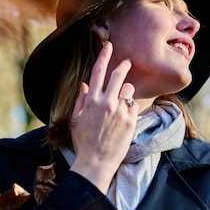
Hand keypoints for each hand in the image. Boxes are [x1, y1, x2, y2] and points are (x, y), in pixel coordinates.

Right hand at [70, 42, 138, 192]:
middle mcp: (106, 103)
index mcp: (91, 101)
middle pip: (118, 75)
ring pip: (128, 89)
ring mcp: (120, 111)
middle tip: (127, 62)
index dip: (104, 56)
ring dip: (126, 91)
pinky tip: (124, 117)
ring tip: (122, 102)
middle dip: (123, 65)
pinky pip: (134, 105)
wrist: (96, 162)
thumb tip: (85, 85)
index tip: (109, 47)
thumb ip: (80, 100)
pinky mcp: (131, 121)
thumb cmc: (83, 142)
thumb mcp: (75, 120)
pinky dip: (130, 107)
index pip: (98, 71)